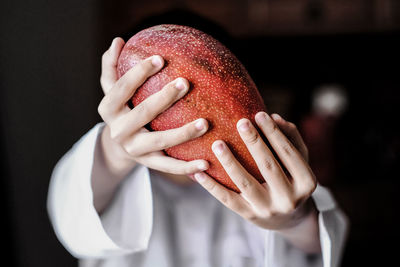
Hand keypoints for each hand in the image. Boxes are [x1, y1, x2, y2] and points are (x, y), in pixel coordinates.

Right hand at [97, 38, 209, 179]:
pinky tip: (207, 163)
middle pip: (142, 113)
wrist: (117, 147)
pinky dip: (187, 167)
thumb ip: (112, 66)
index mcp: (107, 109)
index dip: (139, 73)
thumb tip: (118, 41)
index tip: (160, 58)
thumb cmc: (121, 109)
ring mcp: (133, 150)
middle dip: (164, 98)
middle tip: (185, 83)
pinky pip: (169, 167)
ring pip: (159, 142)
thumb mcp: (112, 90)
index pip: (121, 88)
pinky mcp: (148, 164)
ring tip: (205, 123)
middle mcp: (118, 131)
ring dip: (183, 133)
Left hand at [194, 112, 316, 230]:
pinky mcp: (250, 216)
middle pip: (268, 166)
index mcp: (306, 182)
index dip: (274, 133)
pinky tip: (199, 172)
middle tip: (241, 122)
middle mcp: (289, 199)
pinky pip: (228, 200)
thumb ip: (291, 138)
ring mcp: (268, 210)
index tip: (260, 114)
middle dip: (254, 143)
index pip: (288, 153)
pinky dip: (212, 186)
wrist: (290, 219)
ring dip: (230, 162)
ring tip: (217, 144)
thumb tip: (274, 117)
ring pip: (245, 183)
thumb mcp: (300, 161)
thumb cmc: (293, 180)